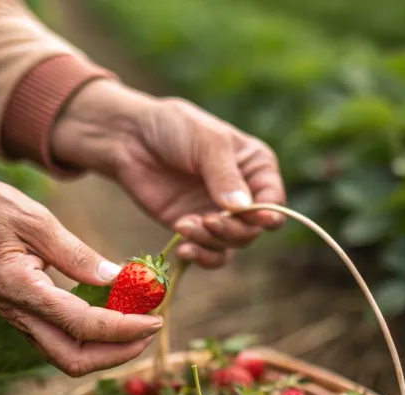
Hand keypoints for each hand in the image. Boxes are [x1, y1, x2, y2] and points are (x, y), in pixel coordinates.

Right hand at [0, 134, 162, 376]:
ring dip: (106, 351)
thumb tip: (119, 279)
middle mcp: (17, 313)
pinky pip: (59, 341)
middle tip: (149, 330)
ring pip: (66, 357)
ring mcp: (18, 318)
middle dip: (117, 354)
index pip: (83, 325)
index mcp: (20, 289)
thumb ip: (78, 254)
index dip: (124, 328)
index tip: (156, 319)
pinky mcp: (23, 315)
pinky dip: (91, 339)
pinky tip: (112, 318)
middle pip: (73, 360)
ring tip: (137, 327)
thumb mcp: (37, 221)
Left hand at [51, 81, 286, 267]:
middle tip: (207, 221)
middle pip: (252, 230)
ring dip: (211, 242)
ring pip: (230, 245)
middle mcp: (241, 194)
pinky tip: (183, 248)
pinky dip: (200, 256)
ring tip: (184, 227)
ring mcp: (216, 213)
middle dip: (232, 230)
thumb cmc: (173, 128)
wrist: (130, 138)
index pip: (274, 201)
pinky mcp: (192, 227)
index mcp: (255, 167)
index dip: (266, 214)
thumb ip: (224, 175)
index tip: (250, 217)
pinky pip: (207, 252)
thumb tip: (243, 209)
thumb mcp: (206, 141)